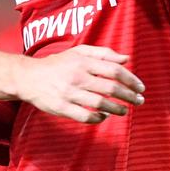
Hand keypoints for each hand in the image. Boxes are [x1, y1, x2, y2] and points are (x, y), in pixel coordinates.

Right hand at [18, 44, 144, 123]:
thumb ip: (103, 53)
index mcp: (83, 62)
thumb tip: (126, 59)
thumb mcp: (78, 52)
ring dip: (117, 109)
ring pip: (100, 104)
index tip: (140, 88)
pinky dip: (98, 118)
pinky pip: (85, 117)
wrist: (28, 77)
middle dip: (129, 96)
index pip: (114, 71)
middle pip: (110, 88)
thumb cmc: (57, 64)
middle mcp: (77, 77)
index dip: (131, 80)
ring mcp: (69, 93)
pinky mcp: (61, 108)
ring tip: (124, 111)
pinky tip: (104, 116)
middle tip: (139, 101)